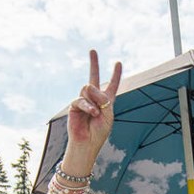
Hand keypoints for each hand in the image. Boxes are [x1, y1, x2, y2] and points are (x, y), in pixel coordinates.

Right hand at [63, 50, 121, 175]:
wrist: (87, 144)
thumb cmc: (99, 132)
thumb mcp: (108, 114)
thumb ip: (102, 98)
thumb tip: (87, 85)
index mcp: (106, 102)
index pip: (111, 86)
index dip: (115, 75)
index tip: (118, 63)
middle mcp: (94, 99)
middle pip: (94, 78)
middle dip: (94, 63)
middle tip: (92, 50)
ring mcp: (84, 101)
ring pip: (88, 88)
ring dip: (94, 100)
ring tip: (95, 113)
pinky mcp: (75, 106)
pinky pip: (81, 99)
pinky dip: (87, 106)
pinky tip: (91, 113)